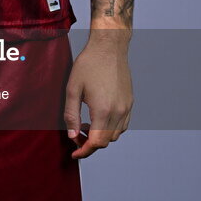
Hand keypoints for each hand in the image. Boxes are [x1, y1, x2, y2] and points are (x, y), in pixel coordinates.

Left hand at [63, 35, 133, 158]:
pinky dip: (111, 128)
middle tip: (76, 137)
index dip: (84, 151)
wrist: (109, 46)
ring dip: (101, 137)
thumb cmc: (89, 64)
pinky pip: (123, 124)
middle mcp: (118, 111)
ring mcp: (126, 107)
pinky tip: (99, 118)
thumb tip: (72, 136)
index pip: (96, 142)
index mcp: (103, 110)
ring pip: (115, 134)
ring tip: (86, 125)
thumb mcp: (72, 88)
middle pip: (106, 141)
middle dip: (90, 145)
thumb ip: (71, 115)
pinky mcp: (130, 102)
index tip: (74, 154)